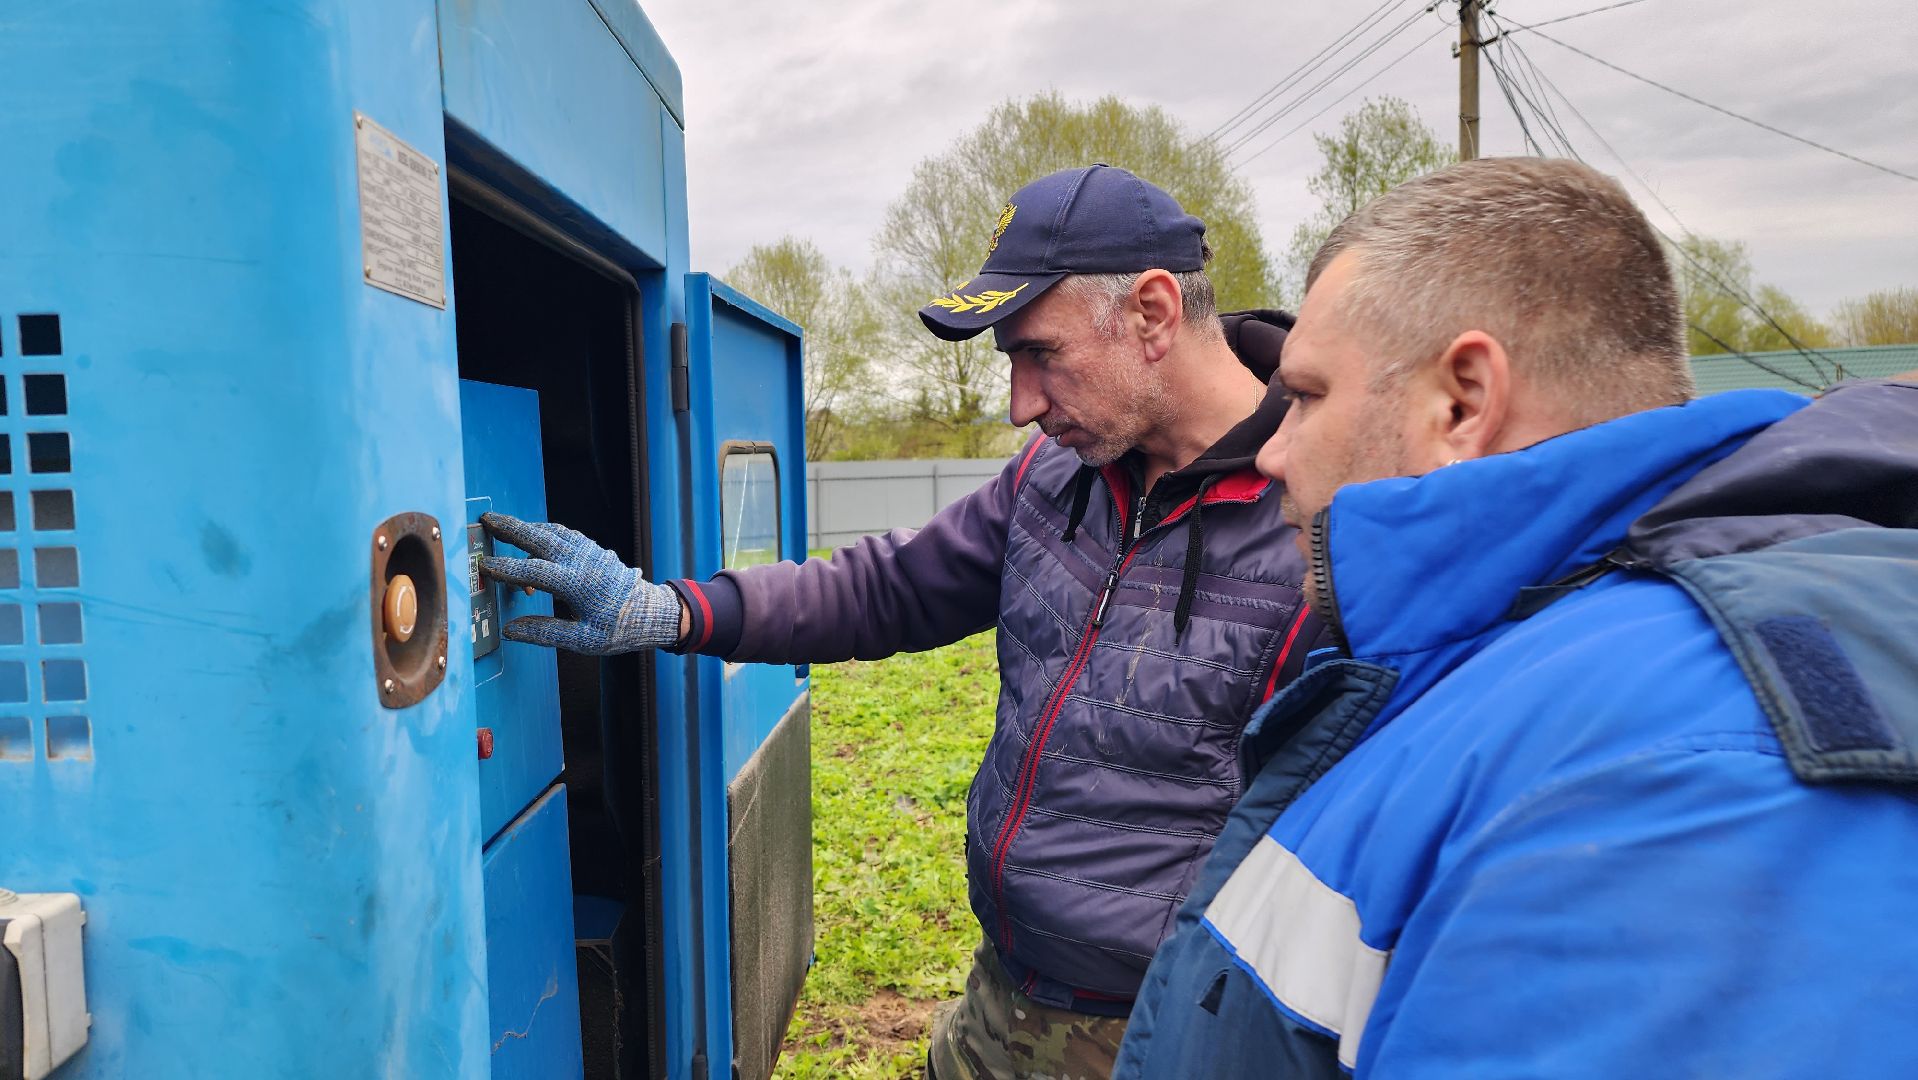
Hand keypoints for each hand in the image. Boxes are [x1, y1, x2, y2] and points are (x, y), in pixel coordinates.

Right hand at [478, 512, 683, 654]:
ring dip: (525, 528)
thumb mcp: (583, 640)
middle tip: (485, 520)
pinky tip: (532, 536)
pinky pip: (564, 534)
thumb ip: (545, 632)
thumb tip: (509, 630)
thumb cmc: (618, 629)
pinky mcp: (594, 549)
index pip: (534, 572)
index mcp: (578, 584)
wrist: (651, 613)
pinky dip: (544, 532)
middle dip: (510, 528)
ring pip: (552, 532)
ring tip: (500, 525)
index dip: (506, 569)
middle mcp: (582, 562)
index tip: (484, 566)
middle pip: (540, 538)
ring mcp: (589, 552)